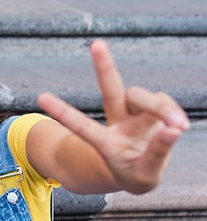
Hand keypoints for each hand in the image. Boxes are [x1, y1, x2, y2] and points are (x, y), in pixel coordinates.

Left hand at [37, 39, 189, 193]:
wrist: (144, 171)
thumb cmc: (136, 175)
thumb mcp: (144, 177)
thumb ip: (157, 155)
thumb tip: (172, 130)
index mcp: (105, 142)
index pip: (81, 126)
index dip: (63, 112)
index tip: (41, 97)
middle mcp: (117, 122)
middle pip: (110, 91)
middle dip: (104, 67)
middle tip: (96, 44)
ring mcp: (135, 113)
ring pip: (143, 97)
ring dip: (161, 108)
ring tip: (178, 125)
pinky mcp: (154, 109)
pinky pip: (164, 102)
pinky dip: (173, 112)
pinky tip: (178, 126)